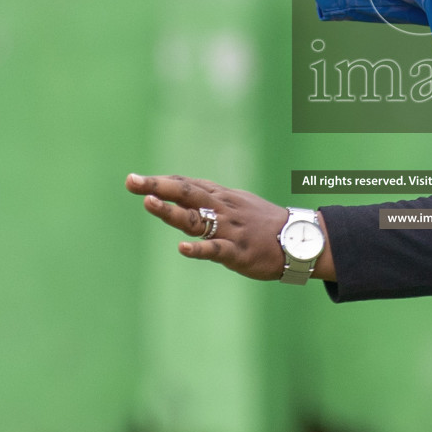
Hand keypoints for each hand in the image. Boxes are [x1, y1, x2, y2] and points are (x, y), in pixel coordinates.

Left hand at [128, 173, 292, 280]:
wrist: (299, 240)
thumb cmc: (263, 223)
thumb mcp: (236, 203)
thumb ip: (208, 198)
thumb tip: (181, 190)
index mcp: (221, 198)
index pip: (186, 185)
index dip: (160, 182)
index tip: (135, 179)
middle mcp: (222, 209)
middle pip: (186, 194)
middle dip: (157, 187)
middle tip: (132, 181)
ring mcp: (229, 230)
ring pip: (197, 219)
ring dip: (172, 211)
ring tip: (149, 203)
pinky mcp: (238, 252)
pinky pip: (216, 250)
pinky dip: (199, 249)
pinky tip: (182, 248)